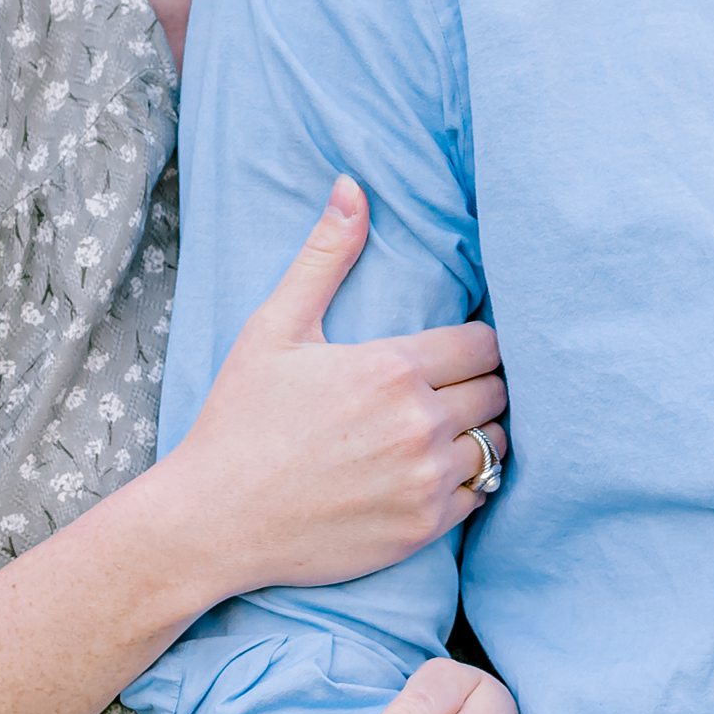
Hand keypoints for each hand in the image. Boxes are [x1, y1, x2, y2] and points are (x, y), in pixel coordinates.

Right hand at [166, 179, 506, 595]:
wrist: (215, 520)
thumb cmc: (240, 420)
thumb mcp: (275, 328)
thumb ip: (325, 256)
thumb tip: (352, 185)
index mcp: (392, 367)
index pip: (484, 342)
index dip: (475, 342)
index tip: (456, 348)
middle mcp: (419, 424)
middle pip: (498, 390)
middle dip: (482, 382)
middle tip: (451, 386)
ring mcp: (425, 481)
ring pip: (496, 443)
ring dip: (480, 431)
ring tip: (448, 427)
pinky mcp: (423, 528)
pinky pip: (482, 494)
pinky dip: (469, 480)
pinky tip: (434, 471)